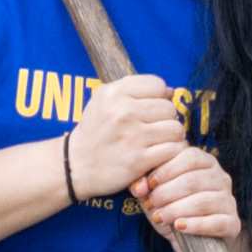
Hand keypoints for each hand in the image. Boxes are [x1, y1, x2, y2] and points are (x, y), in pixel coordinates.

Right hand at [62, 72, 190, 205]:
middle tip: (154, 129)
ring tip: (158, 141)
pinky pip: (173, 149)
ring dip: (171, 137)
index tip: (150, 110)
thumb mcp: (103, 100)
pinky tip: (159, 155)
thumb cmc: (95, 131)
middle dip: (165, 119)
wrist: (76, 165)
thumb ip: (134, 89)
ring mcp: (132, 136)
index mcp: (114, 93)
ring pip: (175, 129)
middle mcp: (123, 111)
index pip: (158, 85)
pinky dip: (170, 153)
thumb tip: (170, 91)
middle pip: (169, 108)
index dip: (159, 97)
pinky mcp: (138, 160)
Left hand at [126, 137, 245, 248]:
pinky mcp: (233, 223)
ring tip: (160, 217)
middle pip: (194, 180)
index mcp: (205, 162)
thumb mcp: (156, 194)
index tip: (149, 184)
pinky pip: (216, 222)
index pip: (190, 156)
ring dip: (177, 209)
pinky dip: (195, 225)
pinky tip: (179, 227)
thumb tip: (139, 188)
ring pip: (204, 201)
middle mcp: (221, 178)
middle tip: (151, 204)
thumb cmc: (172, 208)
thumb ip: (146, 185)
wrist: (192, 240)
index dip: (166, 169)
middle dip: (167, 192)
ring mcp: (229, 200)